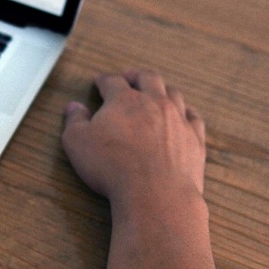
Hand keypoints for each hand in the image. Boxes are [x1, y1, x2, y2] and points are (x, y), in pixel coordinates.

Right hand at [61, 70, 206, 220]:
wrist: (155, 193)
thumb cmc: (112, 167)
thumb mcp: (77, 143)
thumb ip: (74, 121)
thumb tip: (74, 107)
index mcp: (124, 100)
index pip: (112, 82)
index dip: (104, 80)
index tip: (99, 81)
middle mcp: (154, 102)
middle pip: (148, 78)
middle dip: (136, 75)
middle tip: (129, 76)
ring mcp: (178, 119)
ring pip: (173, 94)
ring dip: (163, 90)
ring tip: (156, 92)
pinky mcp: (195, 139)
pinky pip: (194, 117)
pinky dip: (187, 112)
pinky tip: (184, 114)